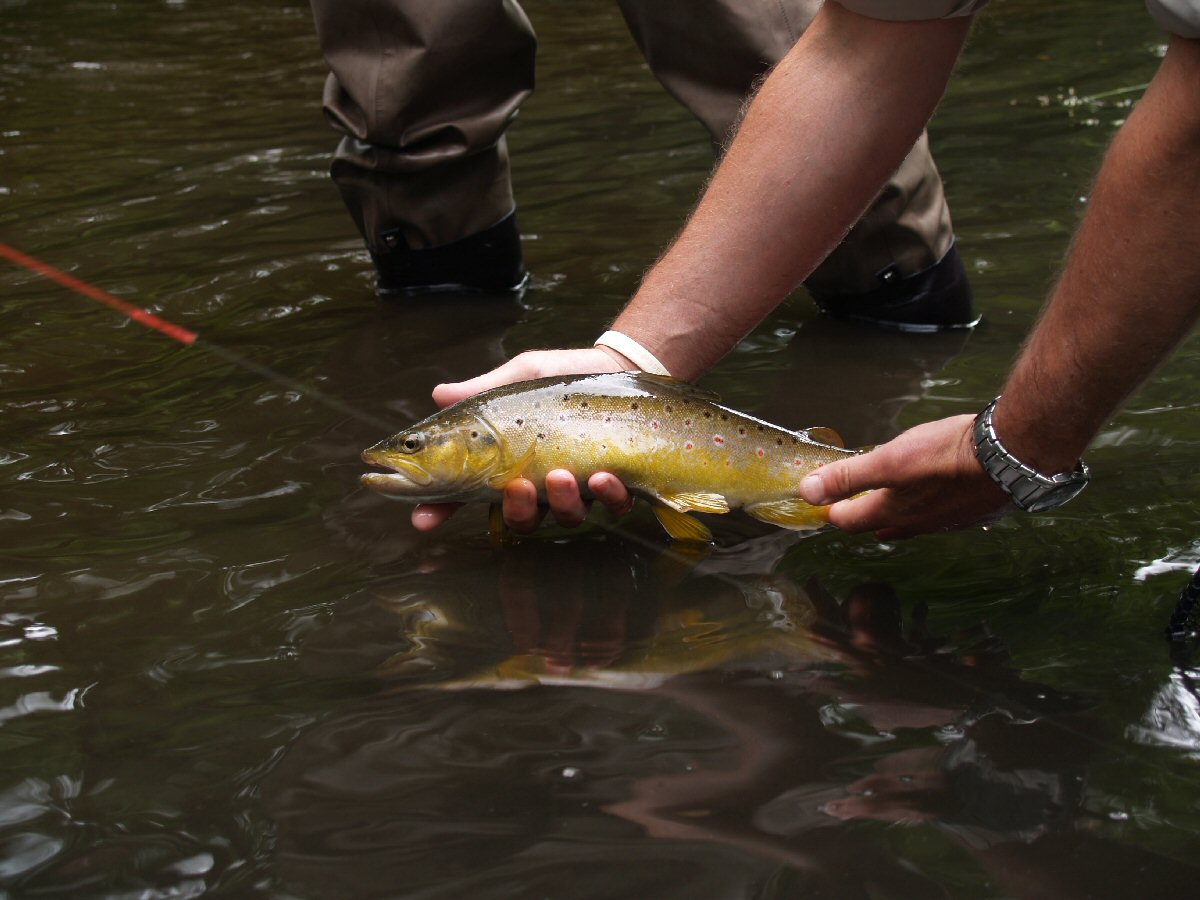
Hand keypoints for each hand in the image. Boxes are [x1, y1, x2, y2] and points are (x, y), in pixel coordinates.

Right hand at [412, 348, 635, 532]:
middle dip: (517, 510)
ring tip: (563, 474)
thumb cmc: (561, 376)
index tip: (422, 519)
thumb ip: (482, 390)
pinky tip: (605, 476)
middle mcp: (541, 484)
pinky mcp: (617, 486)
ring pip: (565, 518)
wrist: (617, 366)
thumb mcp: (519, 377)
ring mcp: (579, 488)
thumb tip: (438, 394)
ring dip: (562, 502)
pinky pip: (613, 506)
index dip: (440, 510)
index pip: (465, 494)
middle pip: (519, 519)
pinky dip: (608, 496)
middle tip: (517, 486)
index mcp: (508, 464)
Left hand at [798, 415, 1012, 539]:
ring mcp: (948, 520)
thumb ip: (847, 477)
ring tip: (889, 500)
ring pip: (913, 522)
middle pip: (881, 524)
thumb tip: (808, 491)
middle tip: (850, 506)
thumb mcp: (888, 460)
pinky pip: (942, 514)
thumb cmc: (949, 456)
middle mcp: (919, 523)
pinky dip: (929, 506)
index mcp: (893, 512)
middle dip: (862, 516)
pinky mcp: (973, 511)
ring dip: (896, 512)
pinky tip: (936, 495)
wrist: (1011, 456)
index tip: (823, 504)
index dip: (833, 511)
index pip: (850, 521)